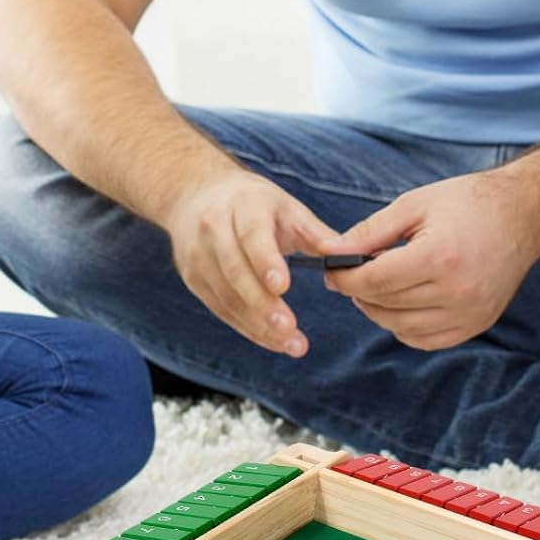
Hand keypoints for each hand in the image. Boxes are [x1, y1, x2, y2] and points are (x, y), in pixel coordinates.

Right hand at [164, 169, 344, 356]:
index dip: (265, 261)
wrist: (196, 196)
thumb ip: (315, 233)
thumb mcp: (286, 207)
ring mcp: (198, 255)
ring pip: (226, 296)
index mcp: (243, 205)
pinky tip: (273, 340)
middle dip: (262, 304)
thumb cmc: (253, 204)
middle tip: (290, 329)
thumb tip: (346, 256)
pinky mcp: (193, 278)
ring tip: (290, 343)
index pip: (252, 235)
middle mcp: (214, 228)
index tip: (283, 287)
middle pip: (236, 271)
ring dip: (257, 324)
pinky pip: (220, 308)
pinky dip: (247, 327)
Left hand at [325, 170, 537, 349]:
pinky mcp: (478, 324)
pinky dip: (404, 326)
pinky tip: (401, 303)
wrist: (523, 215)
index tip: (330, 271)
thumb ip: (370, 231)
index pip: (375, 280)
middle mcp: (457, 291)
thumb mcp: (414, 204)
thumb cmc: (467, 203)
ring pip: (401, 327)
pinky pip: (426, 340)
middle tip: (349, 274)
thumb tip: (331, 252)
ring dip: (379, 310)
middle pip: (386, 305)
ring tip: (376, 285)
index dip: (345, 278)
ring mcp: (470, 313)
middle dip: (359, 291)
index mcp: (439, 256)